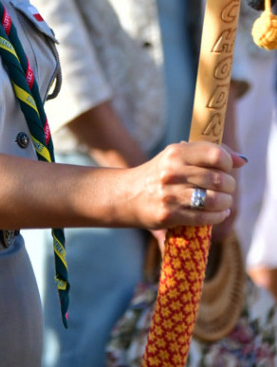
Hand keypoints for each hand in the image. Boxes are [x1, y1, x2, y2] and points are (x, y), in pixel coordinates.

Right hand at [122, 141, 245, 230]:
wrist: (127, 195)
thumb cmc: (160, 174)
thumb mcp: (178, 156)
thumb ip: (208, 154)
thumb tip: (242, 160)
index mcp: (176, 152)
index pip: (215, 155)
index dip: (228, 163)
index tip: (226, 169)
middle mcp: (172, 171)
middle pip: (218, 179)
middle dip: (230, 186)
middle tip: (227, 188)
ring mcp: (170, 194)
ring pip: (214, 200)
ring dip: (226, 203)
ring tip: (224, 202)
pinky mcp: (169, 215)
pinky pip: (205, 218)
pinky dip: (218, 216)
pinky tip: (218, 213)